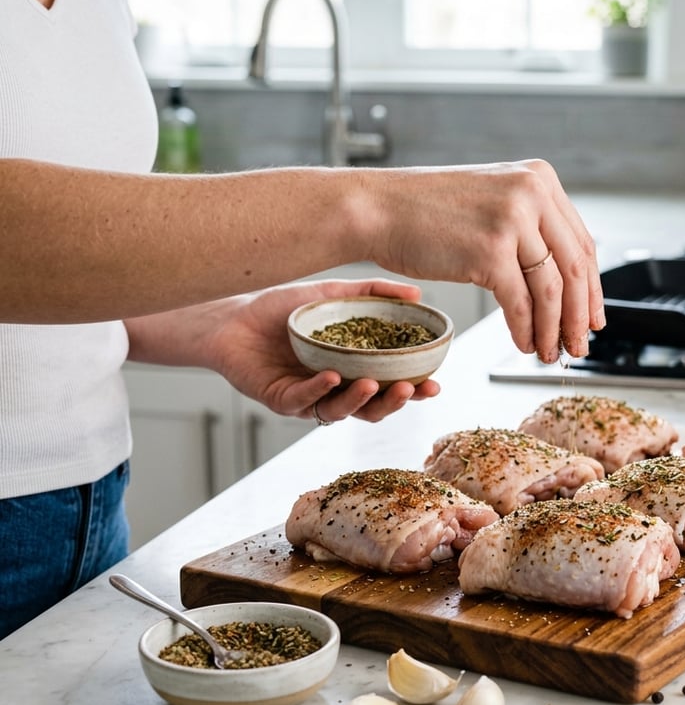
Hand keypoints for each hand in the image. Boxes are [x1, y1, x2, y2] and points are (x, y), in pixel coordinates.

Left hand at [127, 278, 440, 424]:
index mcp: (353, 369)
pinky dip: (318, 391)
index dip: (414, 390)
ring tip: (372, 383)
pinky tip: (330, 376)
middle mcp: (335, 389)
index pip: (391, 385)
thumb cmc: (281, 307)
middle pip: (372, 408)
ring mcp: (308, 399)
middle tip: (410, 389)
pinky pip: (304, 402)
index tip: (434, 384)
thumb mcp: (333, 293)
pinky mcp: (280, 401)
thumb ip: (373, 293)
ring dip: (360, 400)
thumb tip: (417, 293)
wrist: (231, 314)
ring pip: (341, 411)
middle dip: (394, 402)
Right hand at [363, 159, 604, 362]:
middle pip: (575, 268)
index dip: (592, 287)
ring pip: (552, 290)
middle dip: (580, 315)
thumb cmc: (425, 211)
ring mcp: (512, 221)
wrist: (376, 208)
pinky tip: (524, 343)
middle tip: (579, 343)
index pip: (581, 242)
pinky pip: (521, 303)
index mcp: (539, 178)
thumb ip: (530, 227)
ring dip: (554, 329)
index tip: (594, 316)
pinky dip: (526, 330)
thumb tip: (563, 278)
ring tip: (550, 351)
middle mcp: (532, 193)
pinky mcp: (490, 251)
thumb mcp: (492, 202)